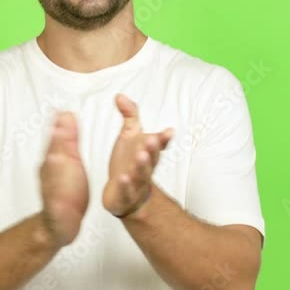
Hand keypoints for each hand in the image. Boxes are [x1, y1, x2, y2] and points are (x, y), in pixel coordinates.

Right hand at [40, 112, 88, 246]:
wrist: (59, 222)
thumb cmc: (66, 189)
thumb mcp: (69, 159)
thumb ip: (67, 138)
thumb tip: (66, 112)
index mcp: (54, 160)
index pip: (55, 141)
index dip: (59, 128)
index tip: (61, 112)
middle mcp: (50, 172)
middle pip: (52, 155)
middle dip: (55, 142)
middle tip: (59, 126)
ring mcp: (51, 190)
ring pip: (51, 177)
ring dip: (53, 166)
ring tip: (56, 155)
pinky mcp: (56, 209)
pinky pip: (55, 203)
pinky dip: (56, 198)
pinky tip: (59, 195)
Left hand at [103, 94, 173, 216]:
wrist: (125, 194)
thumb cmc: (129, 162)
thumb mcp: (129, 136)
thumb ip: (129, 116)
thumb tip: (120, 95)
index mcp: (148, 152)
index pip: (158, 144)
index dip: (163, 139)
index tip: (168, 132)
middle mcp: (146, 167)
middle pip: (152, 158)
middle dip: (153, 149)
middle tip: (152, 140)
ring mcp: (137, 181)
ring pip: (142, 174)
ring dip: (142, 165)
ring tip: (141, 156)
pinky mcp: (125, 194)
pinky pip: (127, 190)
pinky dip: (126, 185)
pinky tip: (123, 178)